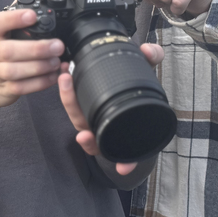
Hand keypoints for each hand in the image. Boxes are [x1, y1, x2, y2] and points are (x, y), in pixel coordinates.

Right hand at [0, 9, 63, 127]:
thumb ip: (13, 19)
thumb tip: (28, 0)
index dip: (15, 18)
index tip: (32, 16)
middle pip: (10, 51)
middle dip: (37, 49)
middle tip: (58, 46)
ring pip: (16, 71)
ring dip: (40, 67)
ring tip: (57, 62)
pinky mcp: (4, 90)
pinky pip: (23, 87)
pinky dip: (40, 83)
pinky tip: (53, 76)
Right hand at [57, 43, 164, 175]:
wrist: (155, 131)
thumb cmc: (141, 99)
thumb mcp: (146, 75)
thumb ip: (150, 58)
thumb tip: (147, 49)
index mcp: (98, 104)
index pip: (78, 97)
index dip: (68, 89)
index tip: (63, 73)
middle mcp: (98, 122)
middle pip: (78, 117)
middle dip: (70, 102)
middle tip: (65, 81)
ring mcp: (110, 138)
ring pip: (93, 141)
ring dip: (88, 141)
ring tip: (84, 136)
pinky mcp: (128, 153)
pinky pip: (124, 160)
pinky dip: (123, 164)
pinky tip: (122, 167)